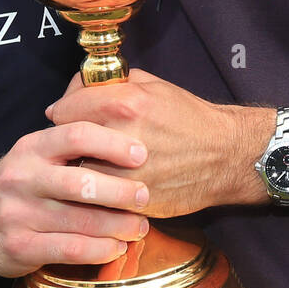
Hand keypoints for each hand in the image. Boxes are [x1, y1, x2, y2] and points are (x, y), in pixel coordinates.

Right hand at [0, 122, 151, 276]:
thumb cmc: (15, 186)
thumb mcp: (33, 155)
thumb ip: (69, 147)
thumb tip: (128, 137)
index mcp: (31, 148)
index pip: (76, 135)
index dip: (112, 143)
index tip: (141, 154)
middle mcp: (23, 177)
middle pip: (82, 182)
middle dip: (121, 191)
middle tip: (146, 196)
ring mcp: (19, 214)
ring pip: (81, 220)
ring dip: (119, 225)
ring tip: (140, 227)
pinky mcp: (20, 247)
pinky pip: (70, 249)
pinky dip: (100, 250)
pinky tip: (116, 247)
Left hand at [46, 69, 268, 216]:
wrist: (226, 156)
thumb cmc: (187, 117)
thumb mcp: (150, 85)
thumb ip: (108, 85)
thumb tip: (74, 91)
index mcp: (122, 104)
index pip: (62, 111)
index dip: (63, 113)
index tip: (69, 117)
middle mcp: (119, 139)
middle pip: (66, 145)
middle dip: (68, 144)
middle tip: (81, 145)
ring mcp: (125, 175)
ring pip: (78, 175)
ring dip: (82, 171)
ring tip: (98, 165)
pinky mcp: (133, 202)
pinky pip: (98, 199)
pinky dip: (99, 194)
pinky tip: (112, 185)